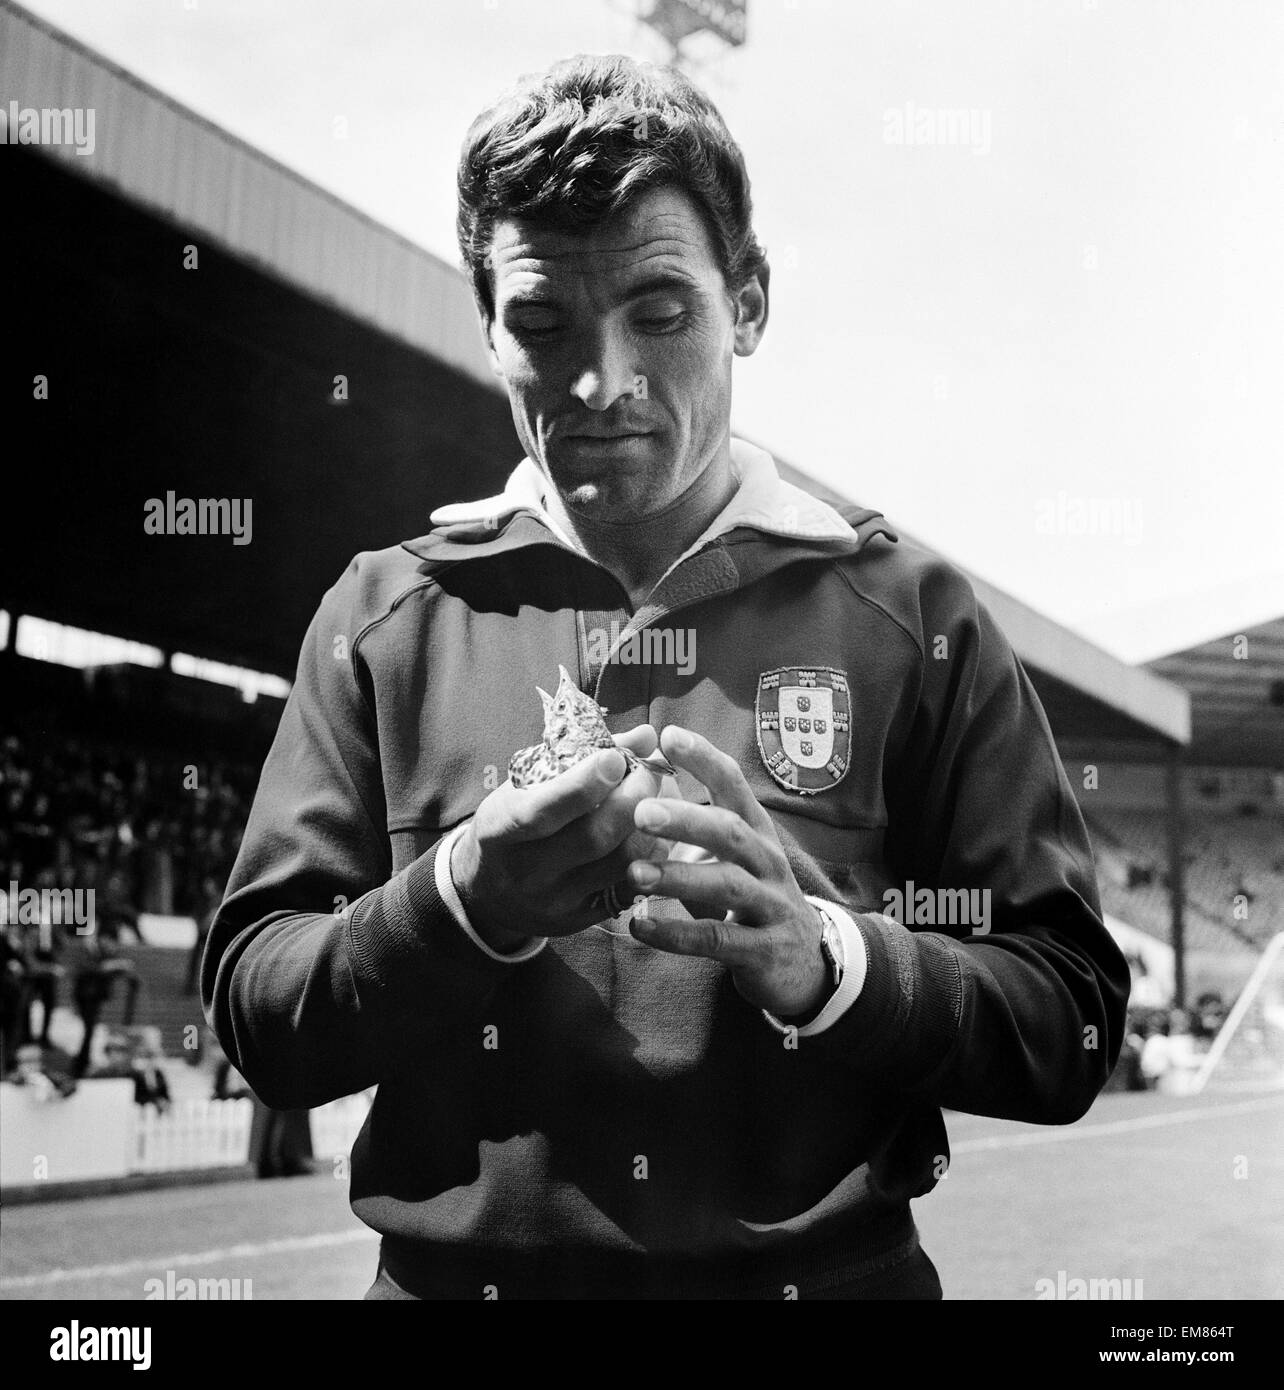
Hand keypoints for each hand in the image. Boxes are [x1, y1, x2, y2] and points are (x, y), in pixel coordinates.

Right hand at [451, 724, 669, 951]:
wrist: (487, 890)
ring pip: (619, 865)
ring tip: (658, 798)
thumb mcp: (527, 784)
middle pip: (592, 838)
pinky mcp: (580, 919)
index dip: (583, 785)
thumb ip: (583, 757)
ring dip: (649, 826)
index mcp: (500, 830)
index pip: (542, 810)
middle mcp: (525, 872)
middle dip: (631, 799)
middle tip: (649, 772)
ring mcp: (555, 900)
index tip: (615, 758)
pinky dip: (650, 856)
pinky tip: (656, 832)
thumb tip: (645, 736)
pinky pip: (629, 887)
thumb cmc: (513, 821)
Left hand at [625, 726, 829, 1017]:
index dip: (704, 759)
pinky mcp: (763, 950)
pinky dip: (676, 933)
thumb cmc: (752, 895)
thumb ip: (694, 825)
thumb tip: (642, 781)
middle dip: (686, 820)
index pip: (734, 786)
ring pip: (726, 885)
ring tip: (633, 873)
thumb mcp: (733, 856)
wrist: (803, 962)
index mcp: (756, 832)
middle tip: (641, 811)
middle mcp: (767, 862)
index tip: (667, 736)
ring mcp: (770, 906)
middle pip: (730, 832)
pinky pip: (717, 939)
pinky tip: (639, 925)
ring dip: (678, 878)